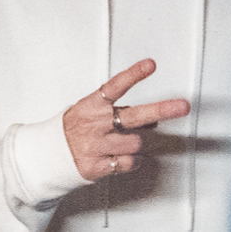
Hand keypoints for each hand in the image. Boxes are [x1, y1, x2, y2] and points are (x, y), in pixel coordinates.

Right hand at [63, 58, 189, 180]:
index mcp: (92, 105)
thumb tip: (156, 118)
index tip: (150, 65)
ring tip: (122, 142)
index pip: (115, 86)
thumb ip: (122, 111)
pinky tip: (122, 157)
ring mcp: (96, 145)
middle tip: (182, 106)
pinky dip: (131, 161)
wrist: (48, 156)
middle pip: (134, 116)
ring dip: (135, 143)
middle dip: (161, 110)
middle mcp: (96, 124)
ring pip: (135, 143)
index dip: (133, 75)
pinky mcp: (96, 166)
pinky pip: (127, 163)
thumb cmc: (75, 129)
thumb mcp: (93, 111)